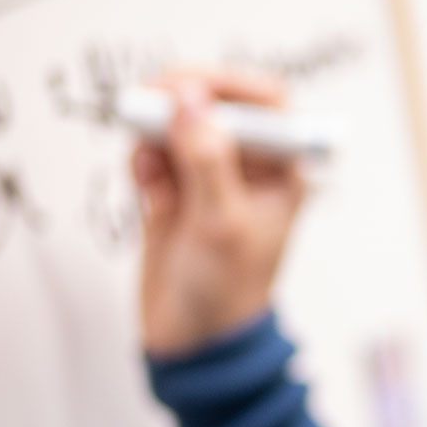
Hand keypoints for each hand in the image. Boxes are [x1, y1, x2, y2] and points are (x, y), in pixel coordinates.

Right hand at [130, 70, 306, 356]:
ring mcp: (207, 177)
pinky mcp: (172, 192)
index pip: (265, 101)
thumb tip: (190, 101)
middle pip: (214, 103)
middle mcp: (247, 166)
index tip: (186, 85)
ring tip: (148, 164)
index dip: (227, 84)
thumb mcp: (223, 222)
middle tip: (146, 103)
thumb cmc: (228, 291)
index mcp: (283, 169)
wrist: (192, 343)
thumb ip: (207, 158)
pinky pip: (153, 154)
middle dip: (179, 100)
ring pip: (176, 125)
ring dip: (155, 131)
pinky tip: (145, 183)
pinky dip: (143, 160)